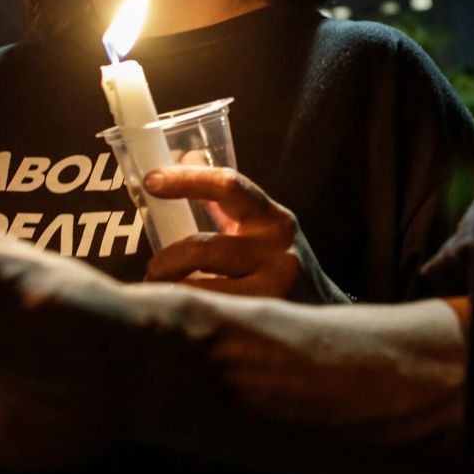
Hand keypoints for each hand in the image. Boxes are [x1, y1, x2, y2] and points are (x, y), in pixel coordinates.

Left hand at [142, 166, 352, 303]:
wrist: (321, 312)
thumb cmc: (279, 266)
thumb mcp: (260, 229)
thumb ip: (224, 200)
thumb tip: (190, 155)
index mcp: (272, 218)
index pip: (229, 184)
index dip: (187, 180)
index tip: (152, 181)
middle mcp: (277, 248)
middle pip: (205, 248)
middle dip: (167, 261)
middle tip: (153, 271)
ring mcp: (275, 286)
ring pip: (203, 287)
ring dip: (174, 290)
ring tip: (165, 295)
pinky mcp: (265, 318)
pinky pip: (211, 312)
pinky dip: (190, 311)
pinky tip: (186, 316)